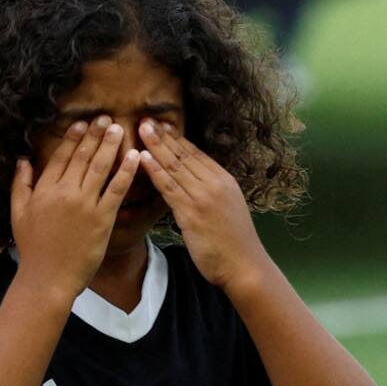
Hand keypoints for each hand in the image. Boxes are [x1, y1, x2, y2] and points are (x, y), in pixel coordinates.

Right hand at [10, 119, 138, 301]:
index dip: (73, 138)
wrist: (48, 278)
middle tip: (105, 118)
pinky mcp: (102, 218)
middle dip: (95, 135)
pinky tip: (133, 156)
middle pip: (83, 156)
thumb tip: (22, 160)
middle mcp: (65, 192)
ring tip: (118, 128)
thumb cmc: (32, 248)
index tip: (81, 123)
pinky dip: (125, 171)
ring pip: (100, 167)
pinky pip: (117, 189)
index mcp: (44, 189)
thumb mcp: (18, 213)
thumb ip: (20, 185)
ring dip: (110, 145)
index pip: (61, 156)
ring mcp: (85, 204)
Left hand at [138, 121, 266, 293]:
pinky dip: (155, 170)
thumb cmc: (234, 243)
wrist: (245, 266)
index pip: (196, 154)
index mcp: (224, 180)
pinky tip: (142, 158)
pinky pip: (169, 187)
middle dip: (163, 136)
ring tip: (141, 128)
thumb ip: (211, 192)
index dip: (177, 138)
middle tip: (146, 119)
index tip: (162, 124)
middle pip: (184, 155)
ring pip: (175, 166)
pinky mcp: (191, 213)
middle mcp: (214, 184)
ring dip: (156, 146)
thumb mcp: (227, 208)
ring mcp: (203, 197)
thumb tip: (194, 182)